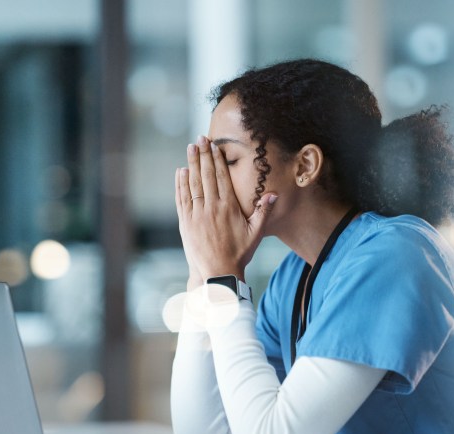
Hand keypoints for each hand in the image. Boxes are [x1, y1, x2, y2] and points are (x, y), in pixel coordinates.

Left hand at [174, 136, 276, 284]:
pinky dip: (181, 184)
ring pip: (193, 185)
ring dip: (191, 165)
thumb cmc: (239, 253)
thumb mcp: (255, 233)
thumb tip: (273, 194)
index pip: (221, 178)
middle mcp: (211, 209)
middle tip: (200, 139)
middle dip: (203, 156)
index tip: (214, 146)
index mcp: (229, 208)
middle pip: (206, 176)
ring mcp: (197, 215)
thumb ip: (263, 212)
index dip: (217, 160)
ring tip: (190, 148)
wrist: (218, 273)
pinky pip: (182, 199)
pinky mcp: (186, 223)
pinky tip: (180, 172)